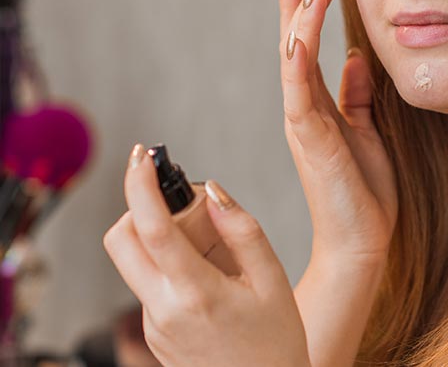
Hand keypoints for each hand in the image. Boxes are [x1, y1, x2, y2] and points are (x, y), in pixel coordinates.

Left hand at [103, 144, 309, 366]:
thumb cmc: (277, 341)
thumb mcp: (273, 279)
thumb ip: (242, 230)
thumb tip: (213, 192)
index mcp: (196, 293)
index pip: (151, 228)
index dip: (139, 185)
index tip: (140, 156)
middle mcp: (163, 310)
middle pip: (120, 241)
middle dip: (139, 208)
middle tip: (177, 202)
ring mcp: (152, 325)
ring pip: (135, 263)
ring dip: (158, 239)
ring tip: (211, 248)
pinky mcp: (152, 334)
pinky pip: (150, 285)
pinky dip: (171, 267)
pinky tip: (212, 279)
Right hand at [278, 0, 397, 267]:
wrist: (361, 242)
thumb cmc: (365, 191)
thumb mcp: (368, 132)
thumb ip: (358, 97)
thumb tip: (357, 59)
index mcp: (318, 106)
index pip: (308, 49)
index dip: (308, 12)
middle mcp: (303, 109)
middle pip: (294, 45)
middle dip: (299, 5)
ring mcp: (303, 122)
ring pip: (293, 60)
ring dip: (299, 20)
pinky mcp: (309, 139)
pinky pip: (299, 92)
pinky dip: (297, 60)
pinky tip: (299, 32)